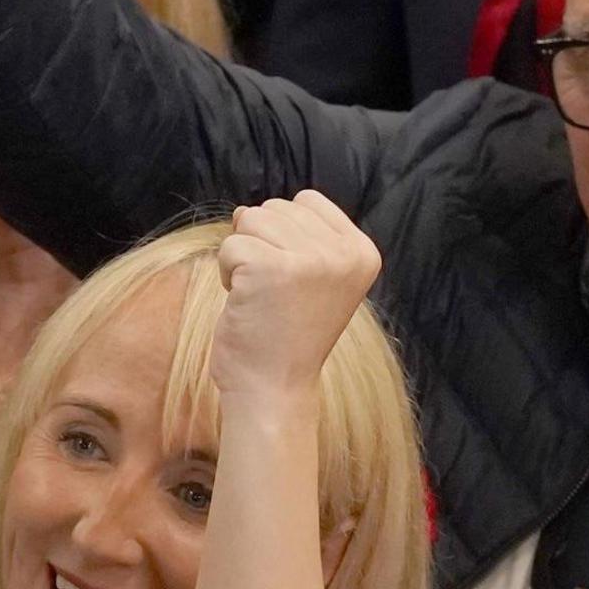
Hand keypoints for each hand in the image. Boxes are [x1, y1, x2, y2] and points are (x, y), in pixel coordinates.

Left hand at [208, 192, 378, 404]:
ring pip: (250, 220)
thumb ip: (294, 237)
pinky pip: (230, 245)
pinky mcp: (271, 268)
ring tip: (260, 295)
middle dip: (261, 245)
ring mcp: (310, 260)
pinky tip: (245, 302)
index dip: (284, 234)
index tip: (291, 278)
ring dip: (242, 257)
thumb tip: (244, 210)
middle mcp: (343, 253)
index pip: (307, 201)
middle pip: (275, 208)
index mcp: (362, 252)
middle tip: (273, 292)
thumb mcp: (312, 277)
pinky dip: (225, 272)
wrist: (275, 387)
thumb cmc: (286, 334)